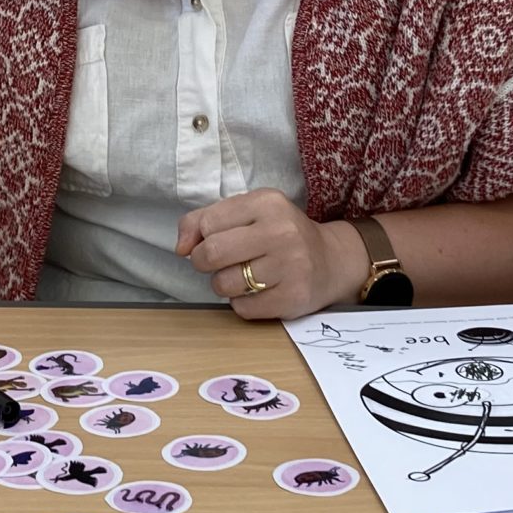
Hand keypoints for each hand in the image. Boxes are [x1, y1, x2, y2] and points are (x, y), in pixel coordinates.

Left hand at [175, 188, 366, 321]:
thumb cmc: (279, 234)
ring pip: (225, 284)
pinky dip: (242, 304)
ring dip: (225, 285)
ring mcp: (290, 266)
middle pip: (212, 253)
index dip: (201, 238)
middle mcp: (281, 232)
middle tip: (219, 264)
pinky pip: (243, 308)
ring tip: (244, 277)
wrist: (331, 261)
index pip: (208, 223)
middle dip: (205, 263)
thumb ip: (205, 220)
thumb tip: (181, 248)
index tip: (212, 242)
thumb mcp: (247, 213)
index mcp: (267, 203)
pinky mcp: (292, 298)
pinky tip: (259, 292)